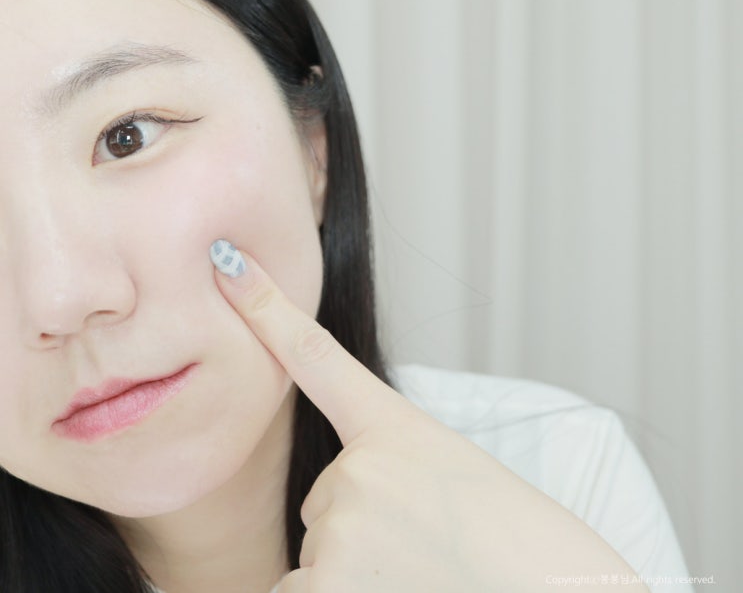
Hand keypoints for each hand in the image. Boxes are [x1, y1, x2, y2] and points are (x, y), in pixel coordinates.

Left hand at [211, 241, 648, 592]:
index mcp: (395, 428)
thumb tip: (332, 510)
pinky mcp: (327, 583)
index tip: (226, 260)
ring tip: (422, 573)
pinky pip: (300, 591)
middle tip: (427, 546)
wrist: (565, 590)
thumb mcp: (453, 478)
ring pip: (319, 549)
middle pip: (325, 498)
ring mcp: (342, 522)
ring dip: (356, 570)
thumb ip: (388, 470)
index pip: (315, 354)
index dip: (265, 305)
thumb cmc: (518, 543)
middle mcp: (359, 466)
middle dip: (362, 526)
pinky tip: (401, 589)